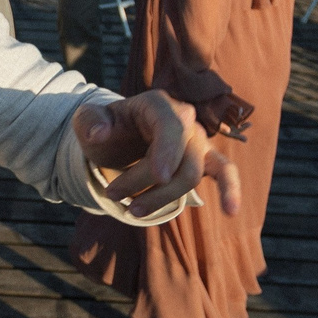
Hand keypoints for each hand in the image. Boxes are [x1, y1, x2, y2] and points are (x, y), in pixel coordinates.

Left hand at [74, 90, 241, 219]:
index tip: (158, 178)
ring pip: (192, 174)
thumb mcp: (87, 121)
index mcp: (157, 105)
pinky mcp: (204, 159)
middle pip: (180, 158)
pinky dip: (230, 190)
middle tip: (112, 194)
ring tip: (131, 211)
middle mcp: (183, 119)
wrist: (117, 139)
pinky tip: (230, 212)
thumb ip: (89, 121)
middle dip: (146, 182)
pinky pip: (225, 171)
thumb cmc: (105, 128)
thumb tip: (100, 133)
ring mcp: (196, 140)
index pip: (172, 126)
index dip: (167, 152)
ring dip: (162, 198)